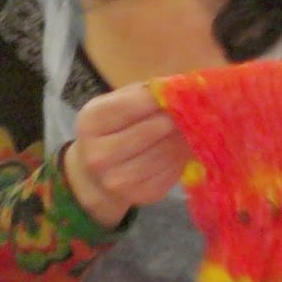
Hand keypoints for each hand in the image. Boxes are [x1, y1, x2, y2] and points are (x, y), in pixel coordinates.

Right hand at [63, 83, 190, 228]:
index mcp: (91, 124)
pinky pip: (171, 172)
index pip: (130, 106)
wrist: (94, 176)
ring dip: (182, 138)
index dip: (160, 97)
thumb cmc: (111, 130)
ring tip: (189, 127)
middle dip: (174, 118)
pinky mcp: (140, 195)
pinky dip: (181, 158)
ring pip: (165, 153)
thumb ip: (142, 94)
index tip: (180, 90)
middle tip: (190, 109)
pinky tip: (180, 148)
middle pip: (150, 130)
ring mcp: (118, 180)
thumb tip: (178, 86)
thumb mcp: (114, 105)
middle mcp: (99, 155)